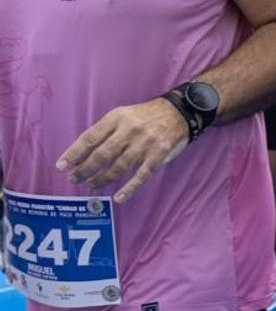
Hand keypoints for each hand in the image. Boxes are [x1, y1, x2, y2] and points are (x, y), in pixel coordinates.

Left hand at [56, 98, 190, 203]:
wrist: (179, 112)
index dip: (74, 153)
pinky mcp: (158, 156)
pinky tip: (119, 197)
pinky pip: (141, 175)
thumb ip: (106, 130)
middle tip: (74, 179)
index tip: (62, 166)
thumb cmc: (145, 115)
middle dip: (85, 169)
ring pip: (118, 167)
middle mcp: (129, 131)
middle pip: (102, 155)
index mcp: (117, 118)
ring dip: (102, 179)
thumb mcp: (123, 114)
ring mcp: (144, 144)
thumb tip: (84, 152)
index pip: (90, 138)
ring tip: (91, 184)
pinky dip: (130, 188)